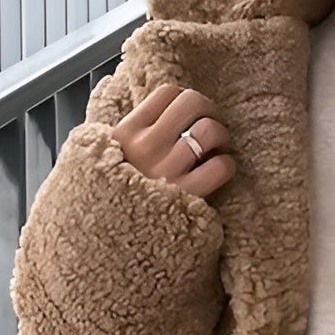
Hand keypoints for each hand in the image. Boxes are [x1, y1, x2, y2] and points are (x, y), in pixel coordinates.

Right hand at [110, 82, 236, 198]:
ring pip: (210, 130)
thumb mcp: (107, 156)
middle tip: (210, 126)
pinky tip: (218, 171)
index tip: (189, 115)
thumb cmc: (114, 196)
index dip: (186, 98)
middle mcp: (145, 148)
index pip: (167, 93)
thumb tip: (151, 98)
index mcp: (125, 133)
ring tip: (217, 149)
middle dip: (209, 110)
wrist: (109, 242)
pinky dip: (227, 165)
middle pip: (192, 102)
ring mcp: (167, 172)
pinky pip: (221, 166)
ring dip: (222, 136)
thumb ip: (130, 131)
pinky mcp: (187, 197)